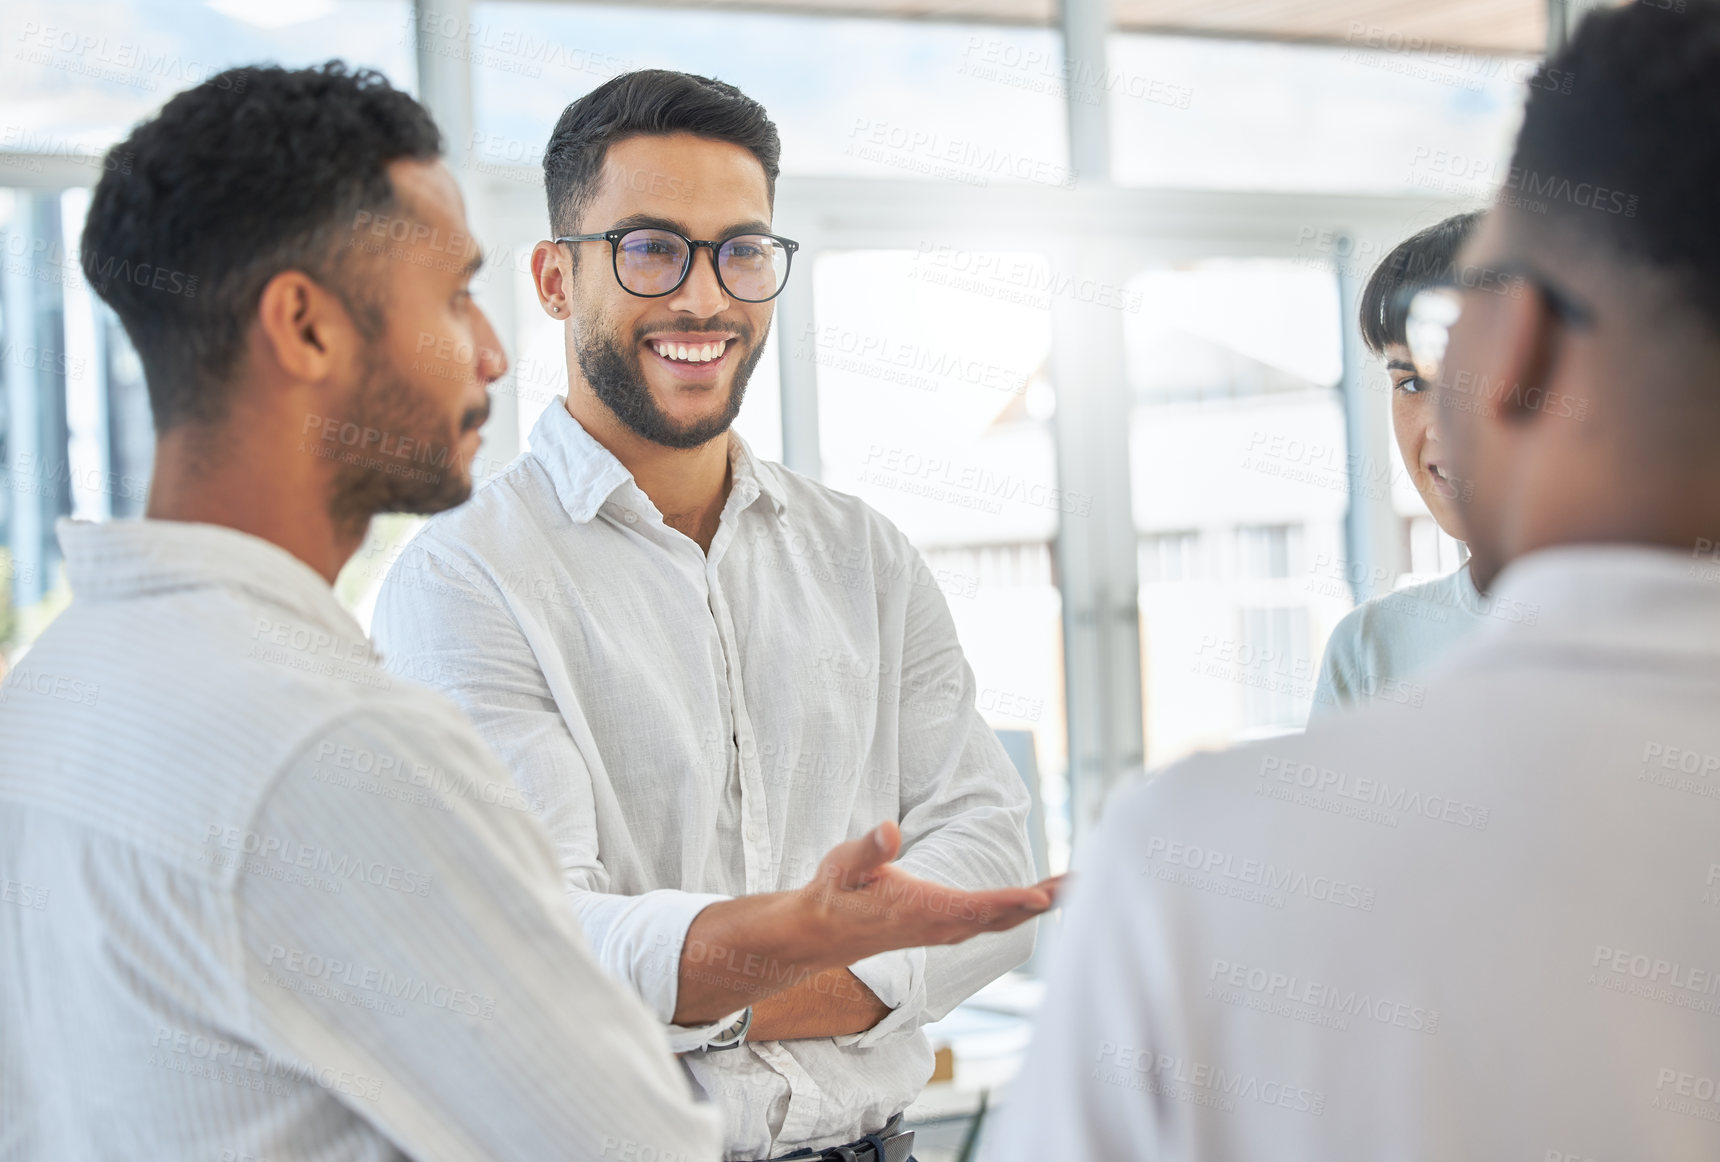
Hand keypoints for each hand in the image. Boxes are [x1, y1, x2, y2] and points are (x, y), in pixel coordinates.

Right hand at [798, 821, 1059, 964]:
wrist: (819, 934)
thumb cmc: (833, 894)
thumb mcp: (843, 864)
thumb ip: (868, 849)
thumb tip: (889, 829)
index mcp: (922, 910)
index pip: (976, 906)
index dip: (1012, 900)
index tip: (1046, 896)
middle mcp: (940, 927)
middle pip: (1003, 915)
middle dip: (1044, 899)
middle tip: (1083, 882)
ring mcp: (944, 931)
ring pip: (1001, 920)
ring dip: (1038, 904)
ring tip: (1073, 886)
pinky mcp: (944, 929)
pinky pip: (991, 921)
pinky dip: (1019, 909)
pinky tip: (1037, 899)